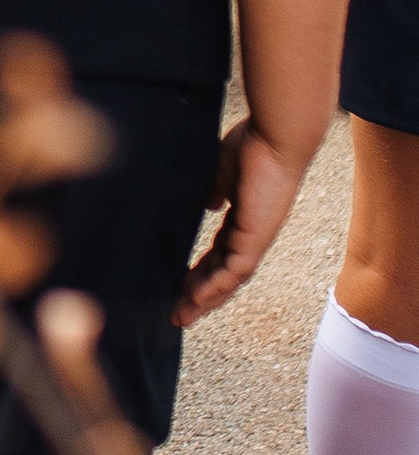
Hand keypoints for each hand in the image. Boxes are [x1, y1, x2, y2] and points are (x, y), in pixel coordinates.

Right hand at [175, 118, 307, 326]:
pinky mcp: (257, 238)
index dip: (201, 272)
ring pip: (229, 280)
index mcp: (244, 219)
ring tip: (181, 317)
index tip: (180, 285)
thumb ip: (216, 191)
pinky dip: (215, 287)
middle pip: (223, 274)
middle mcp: (252, 234)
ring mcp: (256, 239)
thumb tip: (209, 204)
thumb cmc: (252, 147)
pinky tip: (195, 299)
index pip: (219, 254)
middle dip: (200, 296)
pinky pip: (234, 271)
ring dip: (205, 300)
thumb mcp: (224, 173)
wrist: (277, 137)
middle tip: (178, 314)